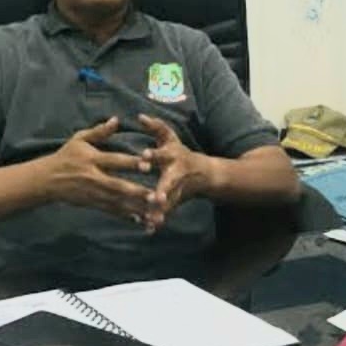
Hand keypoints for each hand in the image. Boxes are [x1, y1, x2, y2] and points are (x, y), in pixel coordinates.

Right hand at [48, 117, 156, 222]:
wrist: (47, 179)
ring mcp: (93, 193)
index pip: (114, 161)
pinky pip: (110, 210)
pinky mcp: (92, 203)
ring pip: (116, 201)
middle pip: (117, 186)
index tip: (148, 164)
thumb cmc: (66, 156)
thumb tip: (116, 119)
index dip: (131, 163)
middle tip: (155, 195)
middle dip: (136, 191)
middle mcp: (93, 177)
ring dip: (135, 206)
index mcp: (92, 159)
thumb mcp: (79, 139)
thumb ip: (100, 131)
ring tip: (153, 210)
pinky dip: (125, 215)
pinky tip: (140, 219)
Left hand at [138, 114, 205, 228]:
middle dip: (163, 190)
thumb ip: (155, 127)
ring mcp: (177, 190)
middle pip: (169, 183)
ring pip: (168, 201)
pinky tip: (149, 229)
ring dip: (161, 210)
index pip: (162, 154)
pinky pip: (166, 212)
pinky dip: (158, 220)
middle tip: (157, 198)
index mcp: (172, 157)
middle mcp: (176, 174)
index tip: (144, 156)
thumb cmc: (180, 153)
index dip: (153, 155)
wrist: (205, 175)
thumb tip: (139, 116)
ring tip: (152, 219)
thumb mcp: (170, 138)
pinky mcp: (175, 202)